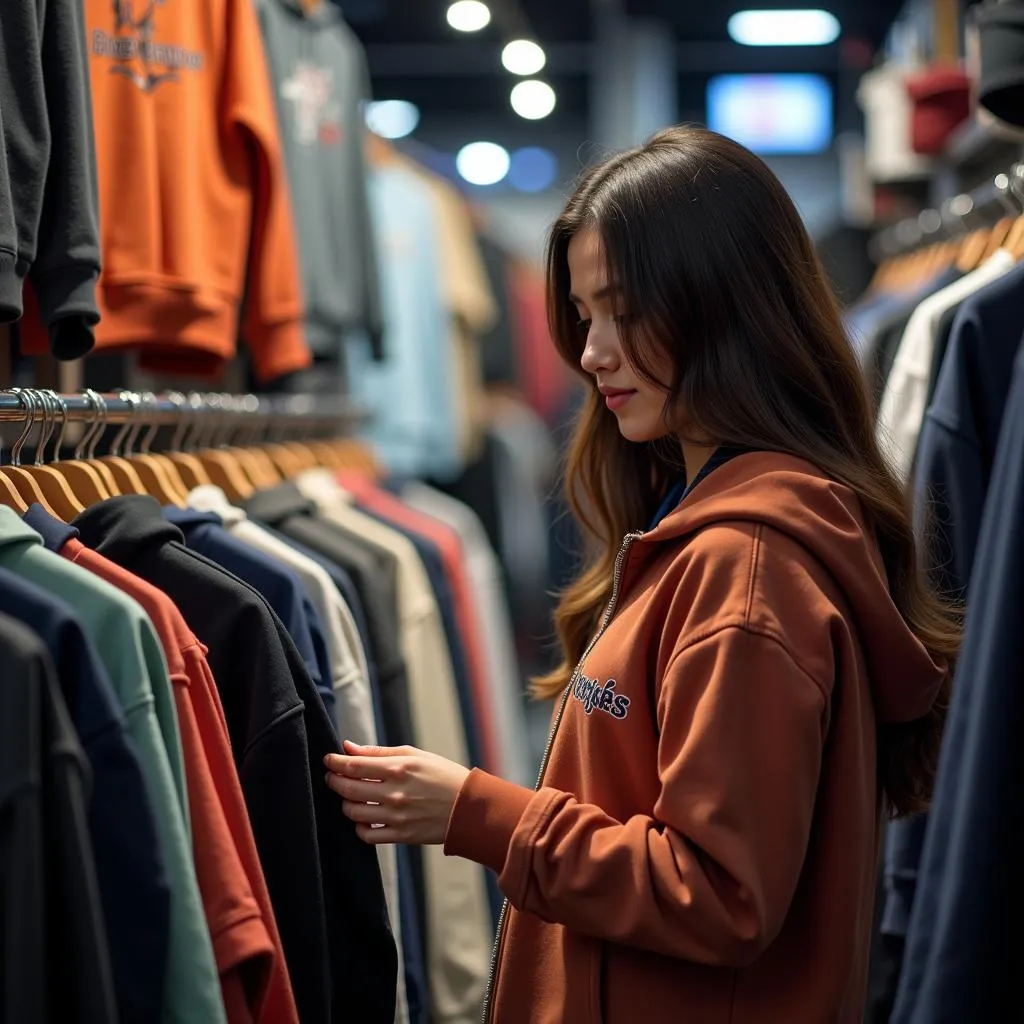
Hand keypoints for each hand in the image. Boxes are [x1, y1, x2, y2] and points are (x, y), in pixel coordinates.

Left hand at [324, 741, 469, 845]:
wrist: (470, 807)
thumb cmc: (442, 775)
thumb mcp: (414, 755)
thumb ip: (379, 752)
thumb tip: (348, 747)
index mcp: (398, 768)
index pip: (353, 766)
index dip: (334, 762)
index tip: (328, 759)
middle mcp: (394, 793)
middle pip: (348, 789)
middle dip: (334, 781)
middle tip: (332, 776)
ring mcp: (396, 817)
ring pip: (353, 812)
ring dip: (345, 803)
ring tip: (349, 796)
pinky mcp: (401, 835)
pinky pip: (367, 835)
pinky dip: (359, 827)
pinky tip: (363, 818)